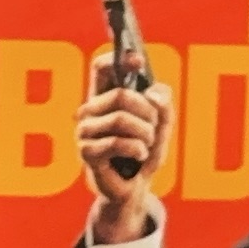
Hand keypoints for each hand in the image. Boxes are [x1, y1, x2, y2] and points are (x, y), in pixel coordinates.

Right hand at [76, 52, 168, 240]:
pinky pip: (117, 142)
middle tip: (152, 129)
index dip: (118, 59)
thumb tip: (152, 94)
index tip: (138, 61)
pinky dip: (137, 149)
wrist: (135, 188)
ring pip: (121, 118)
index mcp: (104, 97)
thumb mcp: (162, 125)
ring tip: (145, 145)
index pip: (102, 67)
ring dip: (145, 134)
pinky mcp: (87, 153)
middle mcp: (89, 110)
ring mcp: (85, 131)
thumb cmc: (143, 152)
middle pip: (121, 94)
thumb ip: (163, 103)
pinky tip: (138, 155)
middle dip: (148, 112)